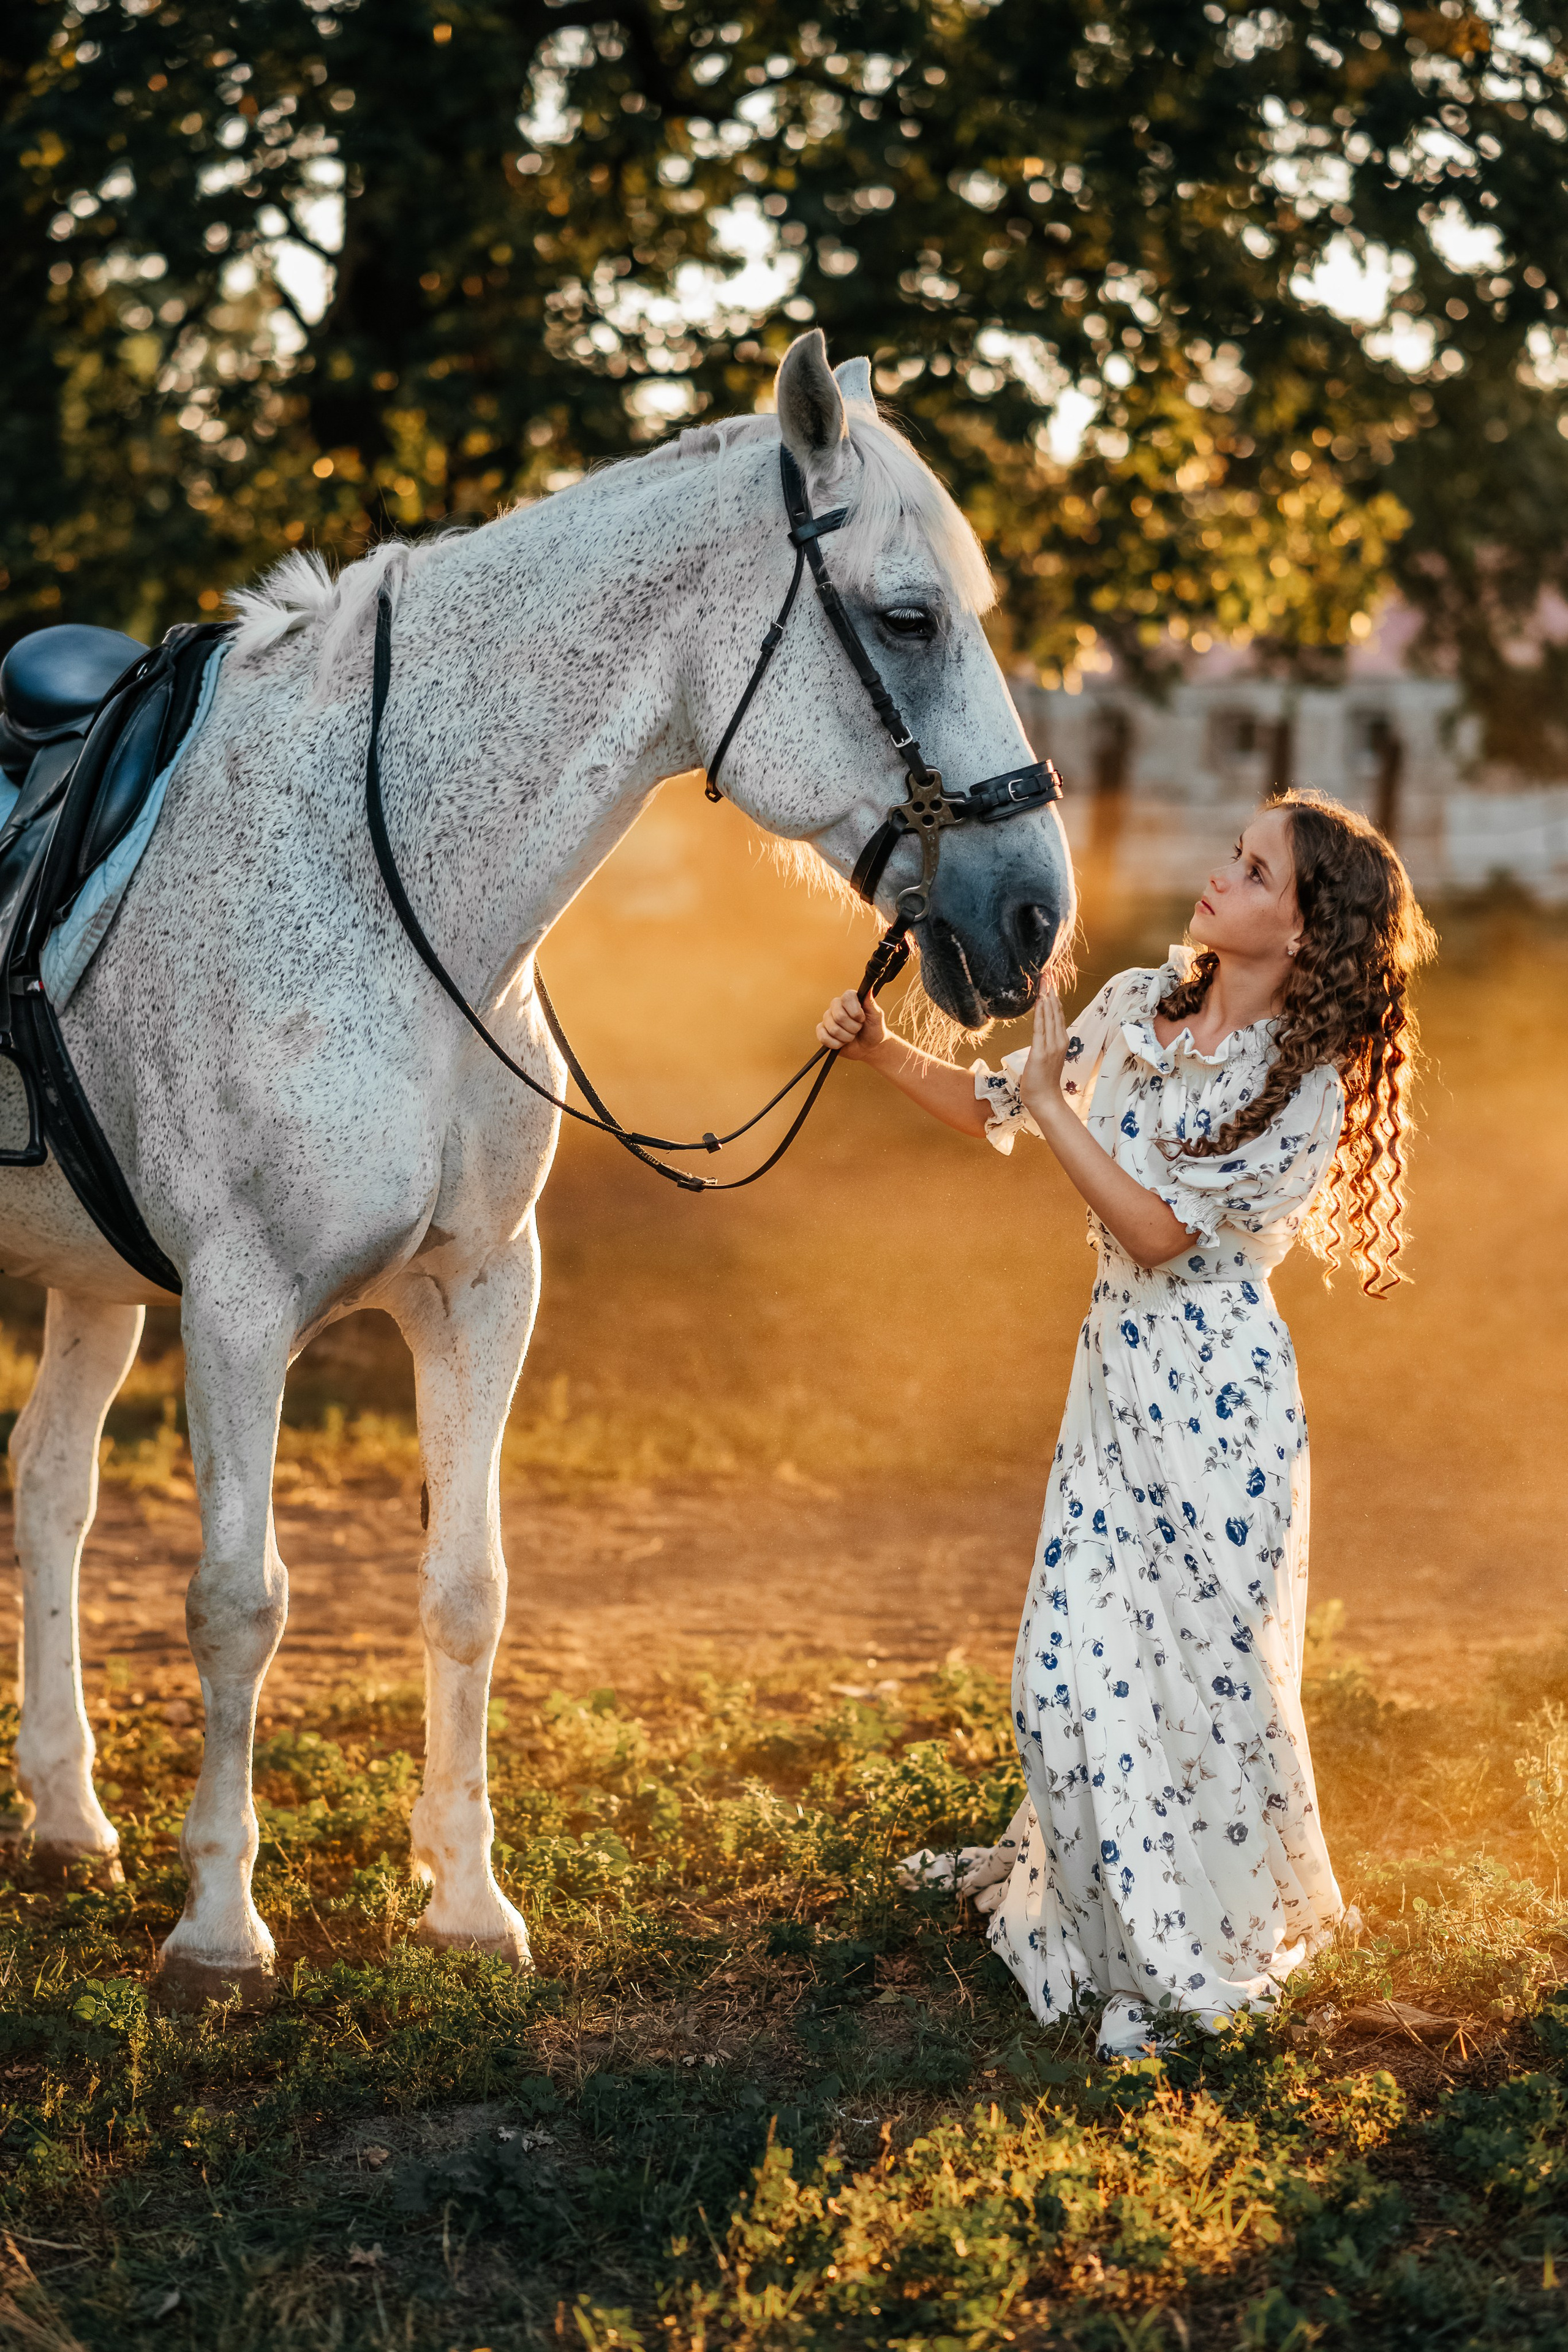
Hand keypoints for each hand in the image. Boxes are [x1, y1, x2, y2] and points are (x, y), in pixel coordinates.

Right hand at [816, 988, 887, 1059]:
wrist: (869, 1047)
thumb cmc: (873, 1030)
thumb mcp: (876, 1016)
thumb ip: (871, 1003)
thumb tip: (868, 989)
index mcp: (849, 999)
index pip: (847, 998)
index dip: (855, 1012)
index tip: (862, 1019)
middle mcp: (836, 1006)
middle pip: (839, 1016)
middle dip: (853, 1028)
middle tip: (858, 1029)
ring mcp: (827, 1019)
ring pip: (833, 1029)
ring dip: (847, 1037)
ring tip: (852, 1036)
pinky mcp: (822, 1032)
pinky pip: (823, 1038)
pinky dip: (836, 1044)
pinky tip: (842, 1043)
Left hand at [1019, 986, 1067, 1121]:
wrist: (1045, 1100)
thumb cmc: (1043, 1081)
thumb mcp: (1046, 1057)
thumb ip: (1045, 1043)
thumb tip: (1040, 1032)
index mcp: (1061, 1041)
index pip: (1058, 1014)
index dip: (1054, 996)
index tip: (1050, 980)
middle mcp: (1060, 1040)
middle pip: (1056, 1010)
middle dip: (1051, 990)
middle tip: (1048, 972)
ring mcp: (1052, 1046)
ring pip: (1050, 1016)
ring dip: (1047, 996)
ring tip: (1045, 980)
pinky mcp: (1041, 1052)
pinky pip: (1041, 1028)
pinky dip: (1041, 1013)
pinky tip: (1040, 1000)